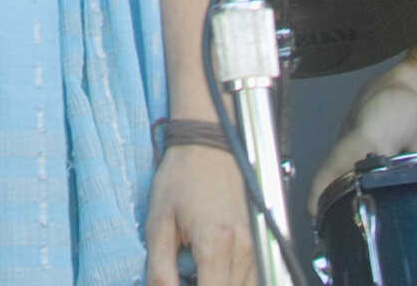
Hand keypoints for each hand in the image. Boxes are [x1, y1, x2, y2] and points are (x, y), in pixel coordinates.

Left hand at [145, 140, 252, 285]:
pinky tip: (211, 273)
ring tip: (196, 274)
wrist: (209, 143)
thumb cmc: (182, 176)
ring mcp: (254, 247)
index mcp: (215, 245)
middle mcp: (242, 250)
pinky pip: (252, 279)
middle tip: (183, 276)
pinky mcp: (257, 242)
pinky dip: (231, 282)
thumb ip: (160, 269)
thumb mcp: (159, 222)